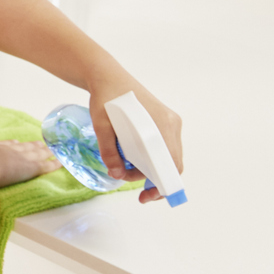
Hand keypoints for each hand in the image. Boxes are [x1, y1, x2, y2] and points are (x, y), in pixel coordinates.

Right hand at [0, 138, 56, 187]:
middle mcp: (4, 150)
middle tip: (40, 144)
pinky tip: (61, 163)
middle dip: (31, 146)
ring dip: (45, 152)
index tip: (18, 143)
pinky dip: (53, 165)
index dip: (11, 145)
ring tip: (54, 151)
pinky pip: (44, 167)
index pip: (2, 145)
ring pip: (35, 154)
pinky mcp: (27, 168)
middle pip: (21, 148)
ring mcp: (17, 159)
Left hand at [85, 75, 184, 204]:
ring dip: (150, 169)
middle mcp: (171, 124)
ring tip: (125, 170)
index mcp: (162, 125)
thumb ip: (110, 152)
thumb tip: (117, 174)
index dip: (163, 185)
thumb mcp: (102, 126)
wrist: (107, 77)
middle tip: (133, 188)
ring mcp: (169, 122)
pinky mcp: (163, 121)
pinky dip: (151, 158)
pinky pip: (163, 147)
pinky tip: (133, 161)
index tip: (147, 196)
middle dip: (153, 180)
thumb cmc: (105, 98)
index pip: (172, 164)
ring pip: (167, 156)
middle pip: (171, 163)